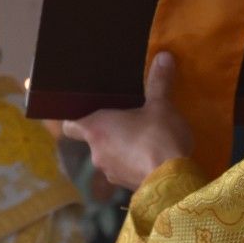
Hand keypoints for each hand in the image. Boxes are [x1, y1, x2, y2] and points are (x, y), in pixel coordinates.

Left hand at [62, 52, 192, 189]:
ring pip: (110, 155)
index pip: (70, 124)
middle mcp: (96, 153)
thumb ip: (159, 82)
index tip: (85, 110)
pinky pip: (125, 169)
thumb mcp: (161, 105)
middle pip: (93, 138)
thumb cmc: (158, 138)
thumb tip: (164, 56)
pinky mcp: (127, 186)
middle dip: (108, 130)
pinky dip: (133, 162)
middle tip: (125, 117)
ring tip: (142, 136)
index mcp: (95, 129)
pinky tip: (151, 155)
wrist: (173, 184)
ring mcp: (110, 172)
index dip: (75, 116)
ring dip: (121, 147)